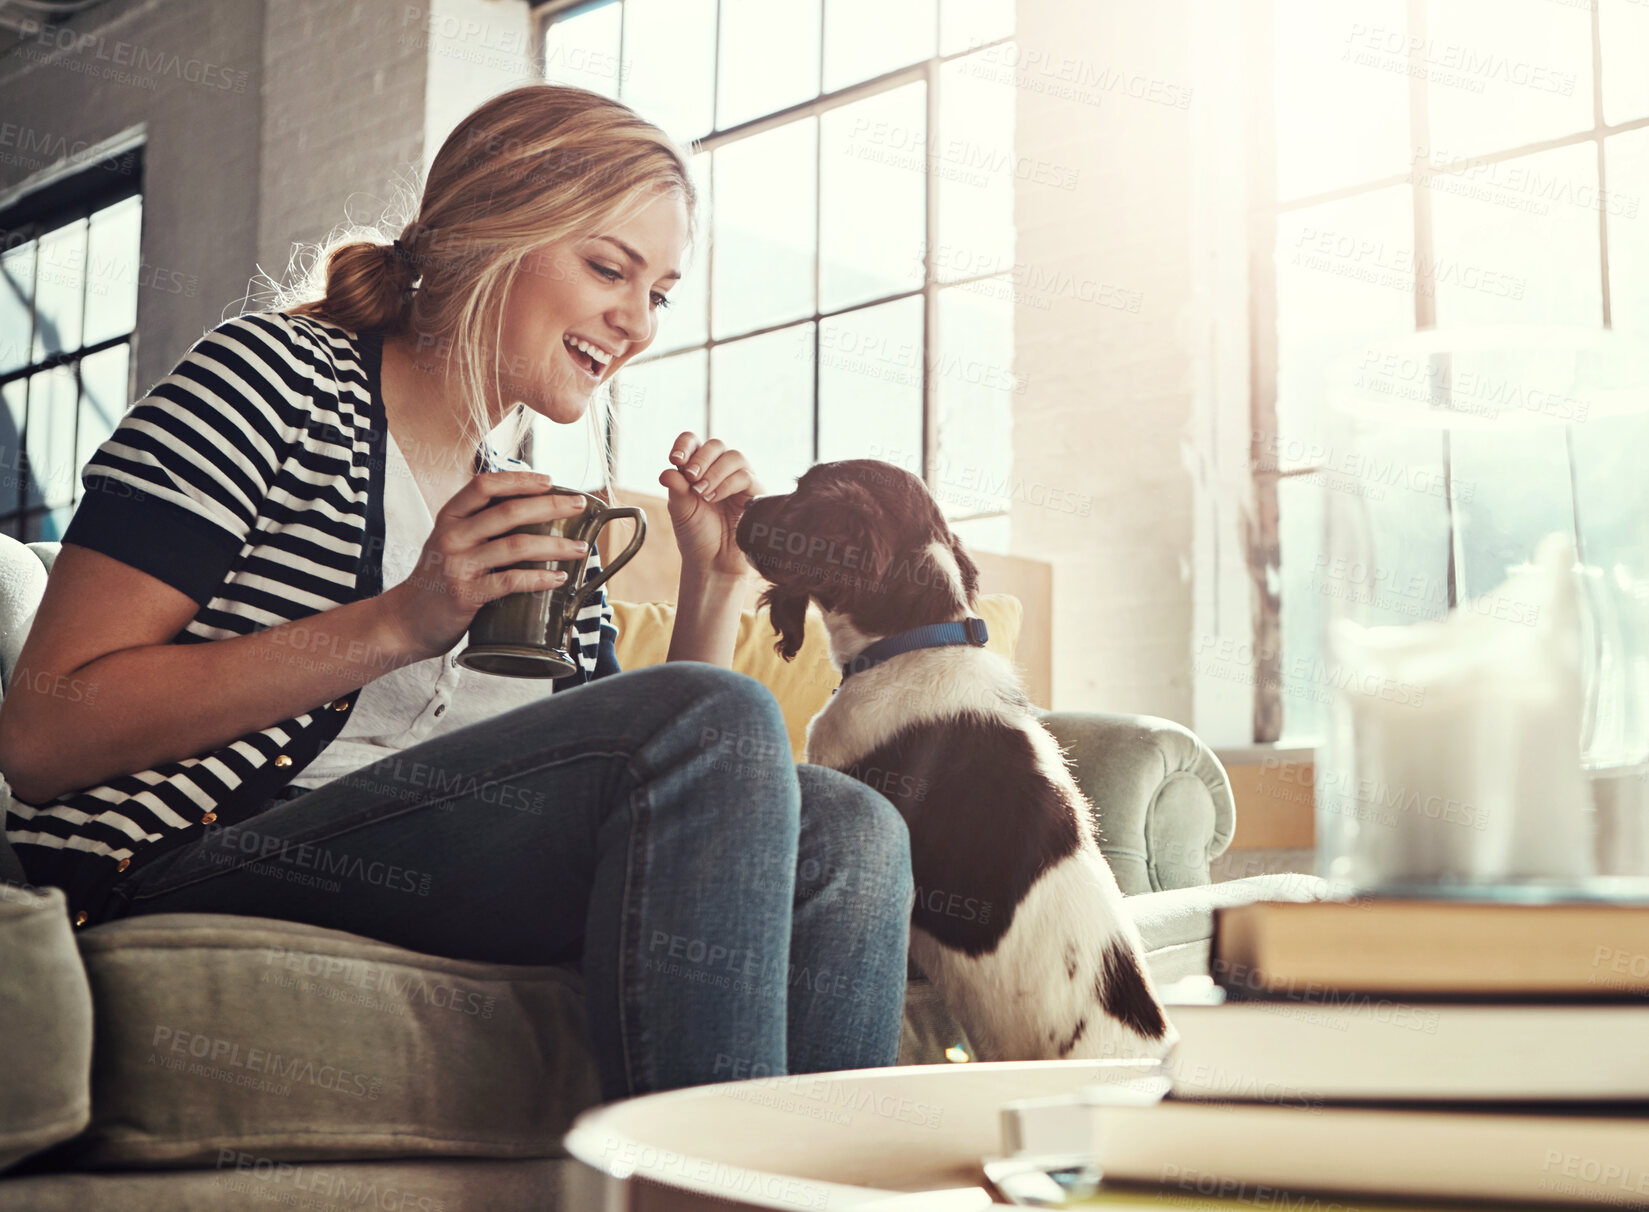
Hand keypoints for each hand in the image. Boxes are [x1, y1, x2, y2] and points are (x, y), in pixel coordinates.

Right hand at [380, 471, 591, 660]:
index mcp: (449, 518)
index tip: (551, 481)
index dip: (520, 480)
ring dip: (555, 545)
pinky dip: (539, 578)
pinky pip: (510, 581)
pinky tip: (559, 578)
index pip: (485, 486)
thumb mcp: (450, 542)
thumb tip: (532, 510)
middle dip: (551, 506)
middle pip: (509, 512)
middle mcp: (452, 537)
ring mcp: (457, 565)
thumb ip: (479, 526)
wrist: (405, 621)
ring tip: (580, 548)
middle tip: (580, 507)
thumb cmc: (437, 579)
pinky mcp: (466, 595)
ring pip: (516, 546)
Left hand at [658, 432, 762, 578]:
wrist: (713, 560)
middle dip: (701, 459)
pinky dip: (727, 484)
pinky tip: (714, 498)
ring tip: (702, 493)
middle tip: (692, 478)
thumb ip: (676, 488)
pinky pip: (745, 476)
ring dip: (715, 472)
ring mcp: (739, 479)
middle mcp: (719, 469)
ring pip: (733, 456)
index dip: (685, 445)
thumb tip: (667, 471)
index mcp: (698, 468)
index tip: (676, 460)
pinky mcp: (754, 492)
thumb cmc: (696, 534)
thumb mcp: (680, 509)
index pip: (693, 442)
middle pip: (716, 445)